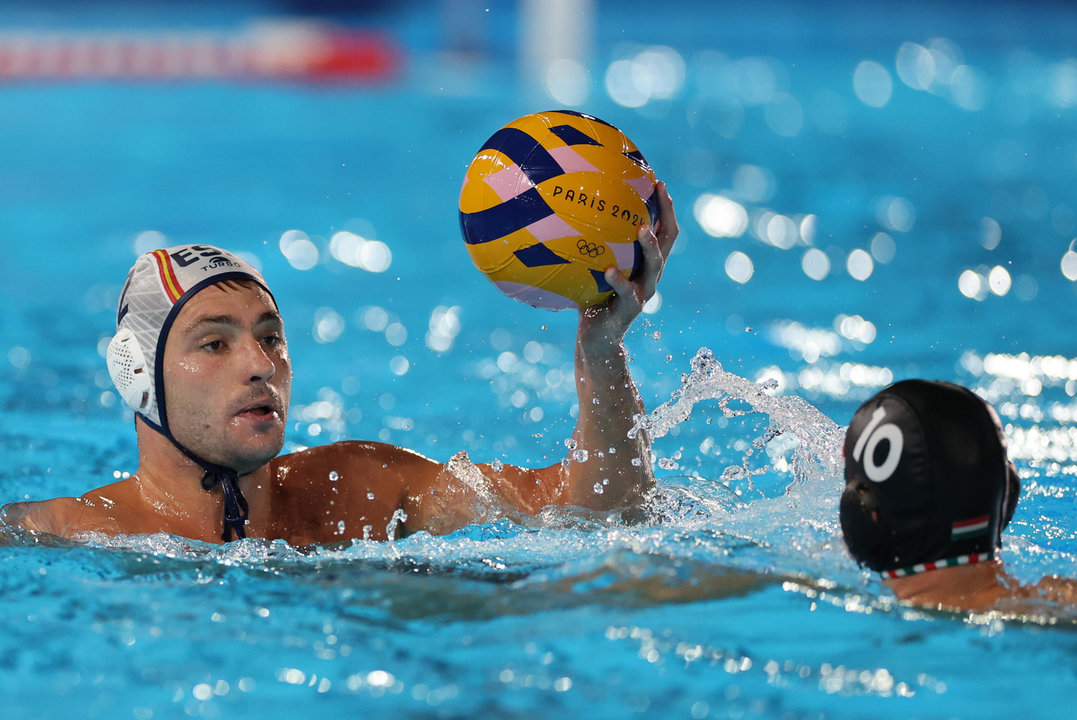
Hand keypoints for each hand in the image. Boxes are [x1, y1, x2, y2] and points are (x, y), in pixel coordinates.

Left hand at [579, 181, 677, 348]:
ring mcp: (643, 293)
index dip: (665, 207)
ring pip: (654, 267)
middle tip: (659, 192)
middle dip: (666, 215)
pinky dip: (618, 280)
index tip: (659, 182)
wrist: (597, 338)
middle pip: (667, 242)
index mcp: (644, 263)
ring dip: (649, 246)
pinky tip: (608, 269)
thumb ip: (592, 245)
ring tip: (641, 229)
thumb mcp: (594, 267)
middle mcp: (650, 275)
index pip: (663, 230)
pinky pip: (628, 293)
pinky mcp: (630, 310)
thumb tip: (571, 211)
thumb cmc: (592, 297)